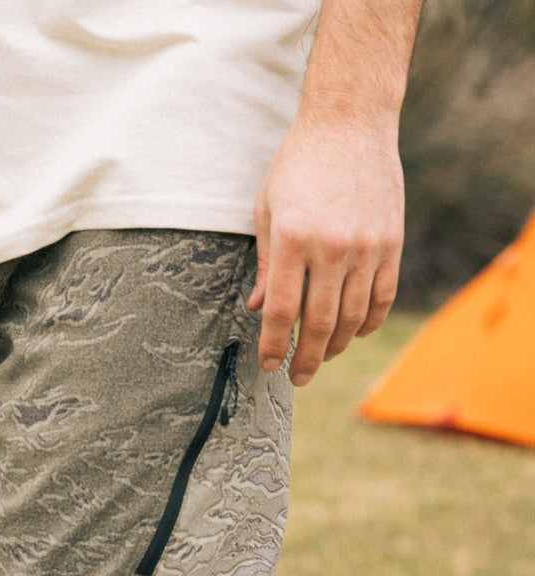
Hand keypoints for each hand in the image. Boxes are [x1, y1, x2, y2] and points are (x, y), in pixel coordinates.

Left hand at [249, 116, 403, 385]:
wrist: (350, 122)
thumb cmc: (299, 165)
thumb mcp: (268, 210)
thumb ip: (267, 265)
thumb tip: (259, 309)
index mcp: (293, 240)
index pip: (282, 312)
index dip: (274, 346)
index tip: (269, 365)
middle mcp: (331, 247)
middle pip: (318, 324)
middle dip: (305, 359)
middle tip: (296, 377)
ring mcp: (366, 247)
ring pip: (352, 318)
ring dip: (334, 346)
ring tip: (320, 356)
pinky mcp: (391, 243)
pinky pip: (382, 298)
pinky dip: (367, 323)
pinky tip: (351, 333)